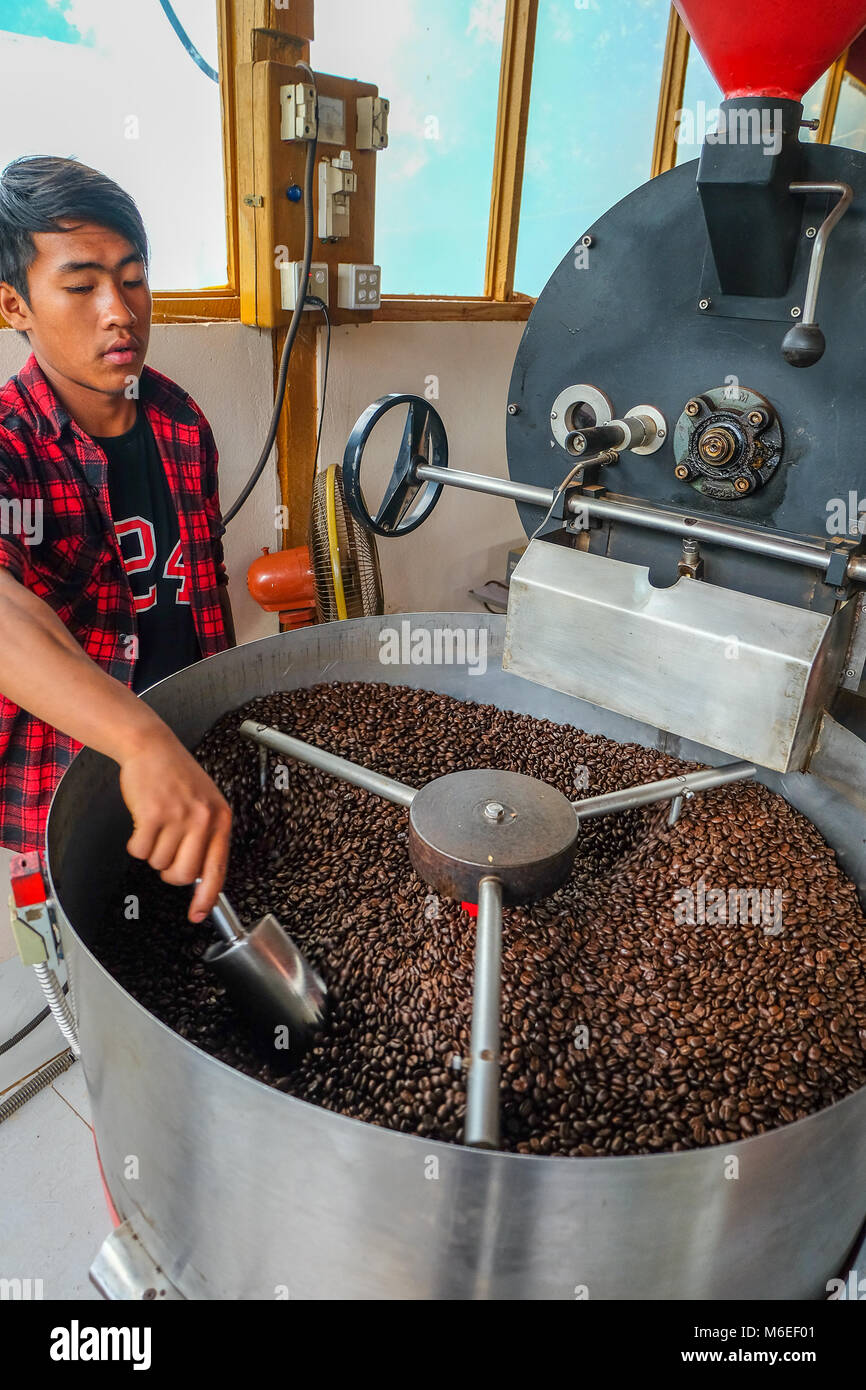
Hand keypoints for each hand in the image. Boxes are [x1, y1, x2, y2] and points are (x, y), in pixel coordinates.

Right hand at [118, 728, 231, 922]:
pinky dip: (136, 844)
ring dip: (152, 851)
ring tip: (155, 826)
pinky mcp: (152, 814)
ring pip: (158, 863)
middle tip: (165, 856)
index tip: (198, 914)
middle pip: (184, 875)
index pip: (218, 869)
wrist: (152, 747)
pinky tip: (142, 823)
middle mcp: (203, 819)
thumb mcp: (205, 804)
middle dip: (170, 873)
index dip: (207, 898)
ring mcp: (178, 816)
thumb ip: (206, 838)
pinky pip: (139, 851)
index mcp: (220, 819)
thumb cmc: (177, 776)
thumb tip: (202, 879)